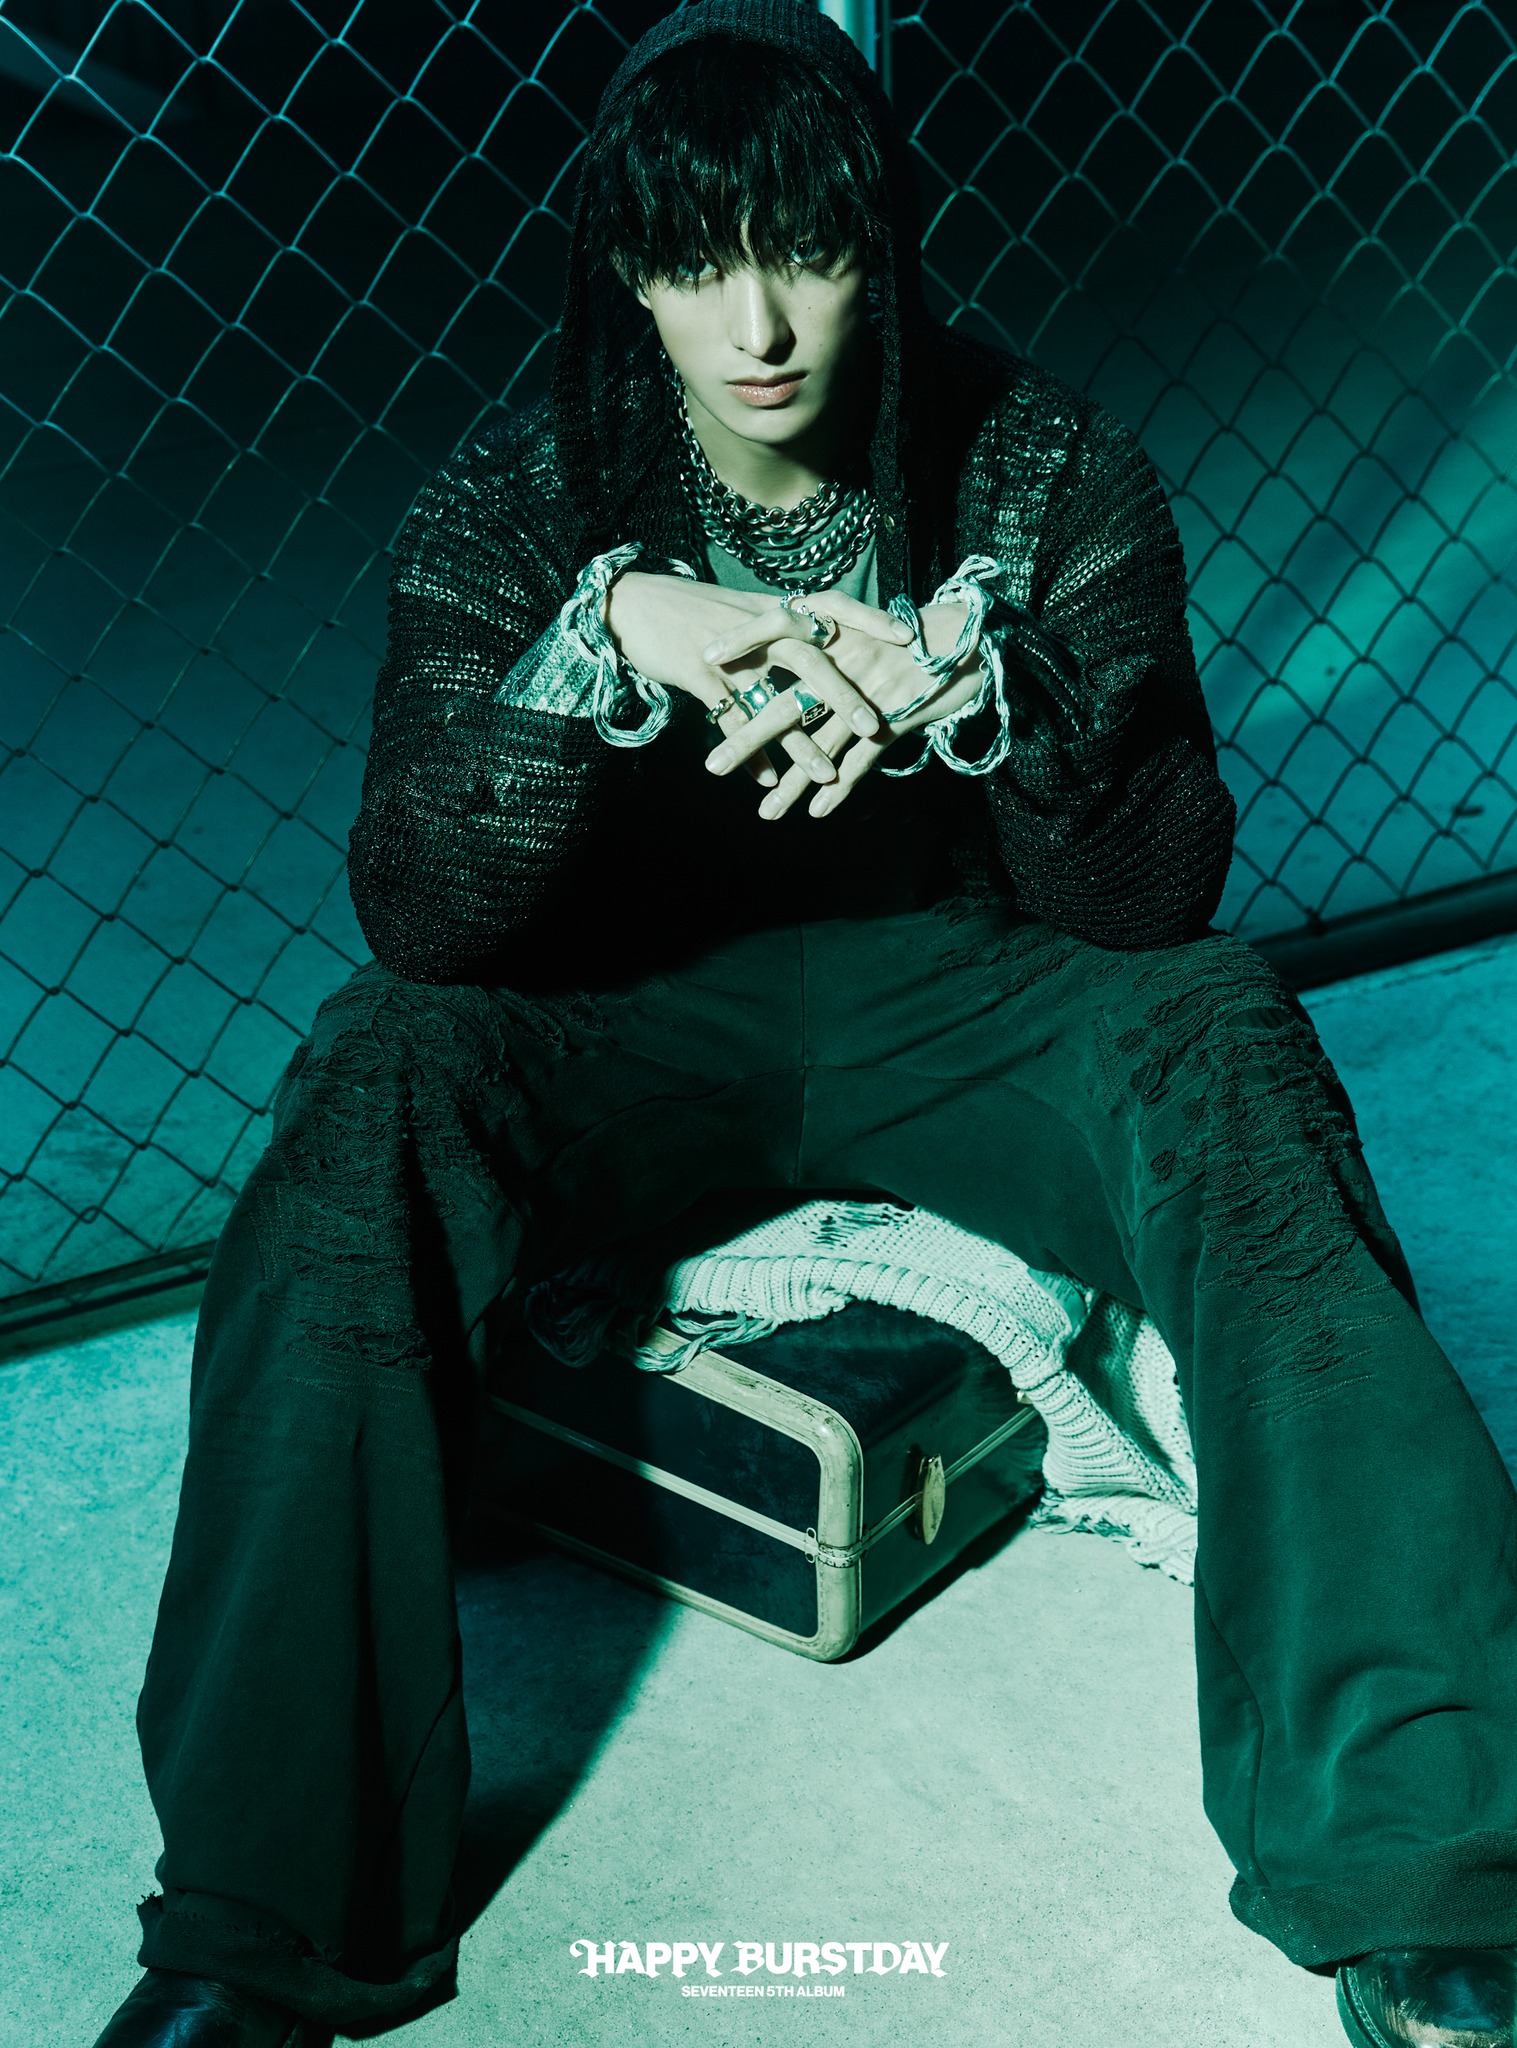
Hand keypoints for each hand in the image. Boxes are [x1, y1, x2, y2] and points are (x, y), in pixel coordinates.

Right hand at [605, 573, 911, 788]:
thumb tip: (818, 643)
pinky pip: (731, 719)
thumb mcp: (741, 612)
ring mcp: (730, 653)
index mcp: (774, 610)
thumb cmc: (690, 611)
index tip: (909, 634)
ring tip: (825, 773)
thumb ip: (779, 629)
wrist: (632, 603)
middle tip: (875, 726)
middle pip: (812, 661)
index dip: (870, 619)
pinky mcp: (699, 674)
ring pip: (774, 701)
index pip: (833, 607)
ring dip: (800, 742)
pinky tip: (767, 781)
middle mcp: (758, 629)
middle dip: (845, 696)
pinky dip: (750, 752)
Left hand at [700, 600, 984, 817]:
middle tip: (713, 766)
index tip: (705, 660)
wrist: (970, 634)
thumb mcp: (862, 625)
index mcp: (833, 632)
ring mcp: (868, 692)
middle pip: (787, 703)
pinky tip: (817, 812)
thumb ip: (825, 638)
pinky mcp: (896, 716)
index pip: (777, 627)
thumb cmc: (911, 632)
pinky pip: (863, 758)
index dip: (742, 640)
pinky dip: (840, 786)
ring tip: (765, 813)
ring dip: (793, 782)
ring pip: (822, 743)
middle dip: (748, 738)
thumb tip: (782, 646)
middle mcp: (845, 661)